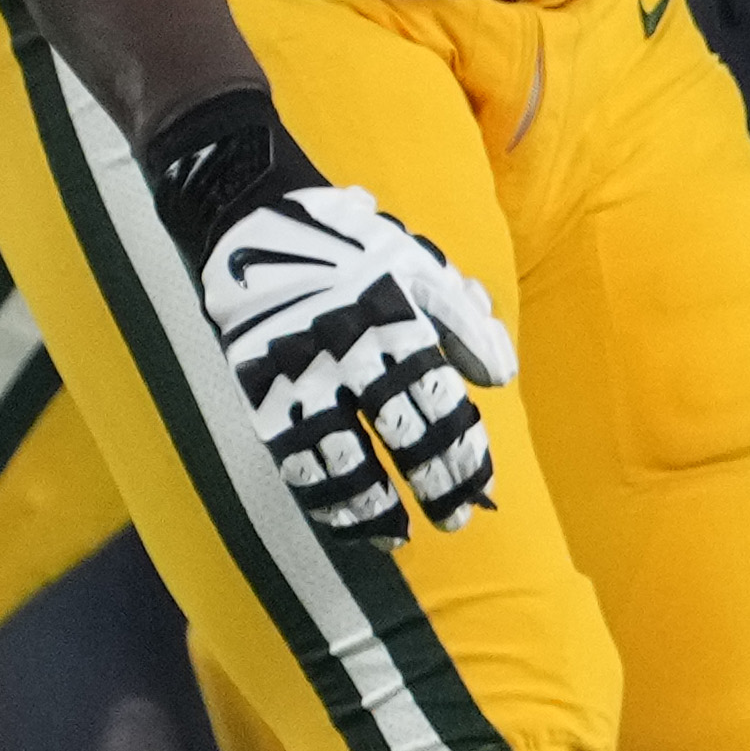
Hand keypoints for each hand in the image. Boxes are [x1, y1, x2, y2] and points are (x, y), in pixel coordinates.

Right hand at [146, 95, 514, 539]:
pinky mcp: (250, 379)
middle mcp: (345, 343)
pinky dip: (314, 488)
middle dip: (429, 479)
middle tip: (455, 520)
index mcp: (395, 314)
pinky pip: (284, 448)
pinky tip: (340, 515)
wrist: (251, 215)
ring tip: (396, 535)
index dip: (462, 448)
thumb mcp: (419, 264)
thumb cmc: (352, 246)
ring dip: (367, 501)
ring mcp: (293, 364)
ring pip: (334, 450)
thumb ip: (463, 319)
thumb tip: (500, 378)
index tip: (481, 487)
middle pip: (395, 426)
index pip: (438, 396)